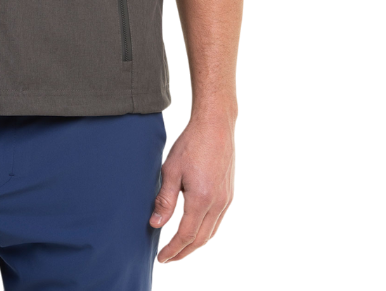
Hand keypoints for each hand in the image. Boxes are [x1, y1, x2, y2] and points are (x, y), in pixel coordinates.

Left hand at [149, 115, 235, 262]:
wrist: (215, 126)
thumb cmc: (191, 144)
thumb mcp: (171, 170)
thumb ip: (165, 200)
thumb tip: (156, 224)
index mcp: (201, 200)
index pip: (186, 236)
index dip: (173, 250)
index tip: (161, 258)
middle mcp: (217, 204)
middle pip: (200, 240)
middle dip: (184, 252)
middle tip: (168, 258)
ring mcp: (226, 201)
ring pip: (211, 233)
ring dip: (195, 245)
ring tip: (179, 249)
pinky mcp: (229, 195)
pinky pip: (217, 222)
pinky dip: (205, 232)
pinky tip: (194, 230)